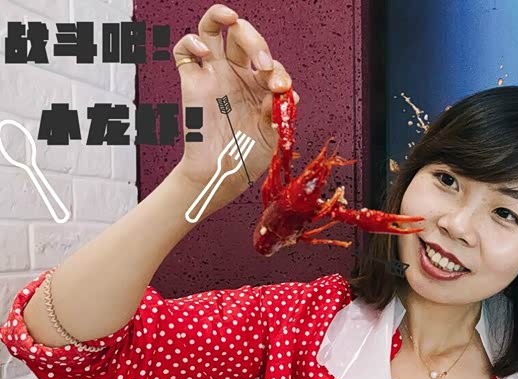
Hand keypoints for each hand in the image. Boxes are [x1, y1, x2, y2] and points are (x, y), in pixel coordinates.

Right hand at [171, 4, 299, 203]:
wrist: (221, 175)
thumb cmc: (248, 156)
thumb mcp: (272, 135)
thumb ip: (277, 112)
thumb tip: (284, 91)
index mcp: (258, 85)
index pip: (270, 62)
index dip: (277, 69)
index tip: (280, 87)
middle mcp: (236, 74)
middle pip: (243, 38)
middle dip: (257, 42)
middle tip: (263, 65)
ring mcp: (213, 75)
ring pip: (213, 30)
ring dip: (221, 16)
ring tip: (232, 16)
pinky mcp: (191, 82)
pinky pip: (184, 52)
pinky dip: (191, 42)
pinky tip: (204, 51)